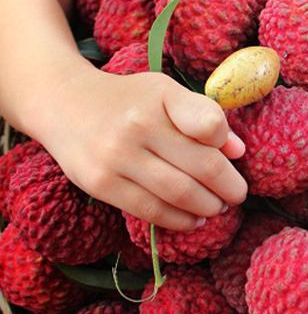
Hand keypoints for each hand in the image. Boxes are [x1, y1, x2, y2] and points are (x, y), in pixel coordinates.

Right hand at [41, 67, 248, 230]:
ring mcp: (117, 156)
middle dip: (229, 187)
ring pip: (180, 193)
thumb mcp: (166, 93)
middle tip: (237, 195)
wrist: (63, 103)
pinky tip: (193, 219)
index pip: (209, 123)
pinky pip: (150, 211)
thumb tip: (237, 151)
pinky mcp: (100, 184)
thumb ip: (204, 116)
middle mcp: (139, 125)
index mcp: (161, 96)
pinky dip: (179, 220)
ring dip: (208, 207)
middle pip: (203, 167)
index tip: (231, 154)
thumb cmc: (130, 100)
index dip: (226, 142)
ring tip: (217, 207)